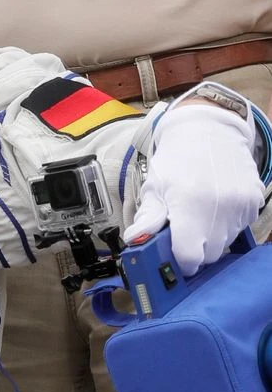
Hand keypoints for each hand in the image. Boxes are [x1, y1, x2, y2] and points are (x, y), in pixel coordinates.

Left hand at [124, 104, 263, 274]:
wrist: (210, 130)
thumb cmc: (177, 159)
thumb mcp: (154, 186)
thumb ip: (148, 218)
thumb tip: (135, 240)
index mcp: (190, 205)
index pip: (190, 257)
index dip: (179, 261)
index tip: (172, 255)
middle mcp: (221, 208)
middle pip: (209, 255)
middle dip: (193, 249)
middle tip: (181, 230)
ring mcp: (242, 206)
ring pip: (225, 243)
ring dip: (210, 237)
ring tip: (197, 212)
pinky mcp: (254, 203)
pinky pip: (239, 228)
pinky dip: (225, 225)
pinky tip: (213, 206)